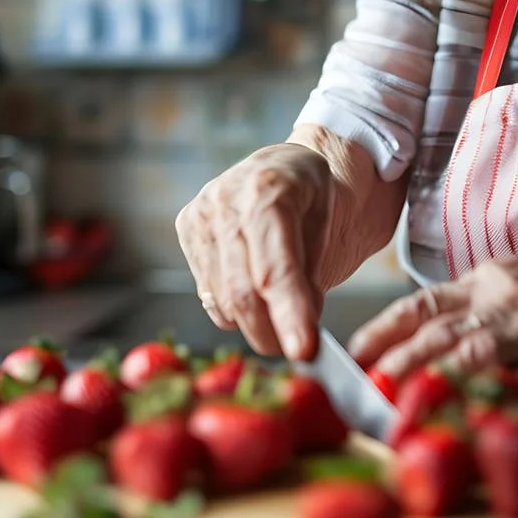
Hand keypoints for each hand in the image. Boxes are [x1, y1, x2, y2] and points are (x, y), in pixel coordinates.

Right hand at [175, 143, 335, 359]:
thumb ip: (313, 276)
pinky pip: (208, 295)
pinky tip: (257, 296)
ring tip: (285, 314)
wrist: (289, 166)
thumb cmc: (315, 198)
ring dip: (257, 325)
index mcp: (269, 188)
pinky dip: (236, 312)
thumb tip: (299, 331)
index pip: (273, 268)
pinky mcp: (186, 229)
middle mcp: (225, 198)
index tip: (304, 350)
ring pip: (222, 300)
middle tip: (300, 351)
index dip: (288, 313)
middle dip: (272, 332)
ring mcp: (200, 214)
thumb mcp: (330, 224)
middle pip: (241, 291)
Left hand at [348, 257, 517, 391]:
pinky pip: (505, 375)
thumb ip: (494, 309)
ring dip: (416, 376)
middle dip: (388, 357)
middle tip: (357, 387)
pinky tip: (447, 410)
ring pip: (457, 347)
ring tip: (386, 402)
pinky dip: (472, 392)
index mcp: (496, 276)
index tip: (356, 352)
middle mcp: (504, 293)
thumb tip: (451, 341)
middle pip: (430, 324)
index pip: (425, 301)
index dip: (385, 328)